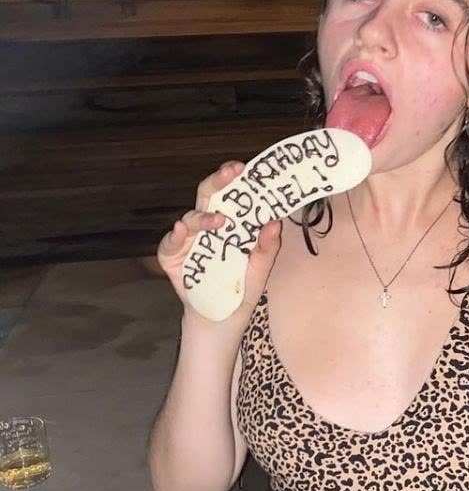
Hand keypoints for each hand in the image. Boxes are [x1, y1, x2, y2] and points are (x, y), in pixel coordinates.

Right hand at [156, 161, 282, 323]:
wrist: (221, 321)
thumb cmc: (240, 290)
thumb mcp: (259, 270)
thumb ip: (267, 248)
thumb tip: (275, 222)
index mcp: (231, 224)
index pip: (232, 196)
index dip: (238, 180)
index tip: (247, 168)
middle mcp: (208, 227)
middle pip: (209, 195)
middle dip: (219, 181)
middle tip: (232, 172)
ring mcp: (189, 241)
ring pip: (191, 217)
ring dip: (204, 216)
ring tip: (218, 220)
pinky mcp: (172, 257)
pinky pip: (171, 243)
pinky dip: (175, 236)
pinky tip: (181, 231)